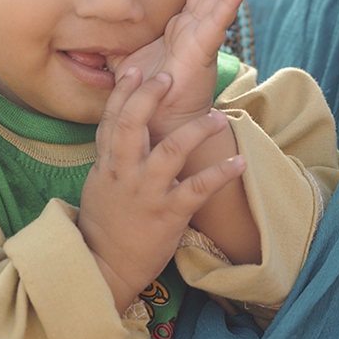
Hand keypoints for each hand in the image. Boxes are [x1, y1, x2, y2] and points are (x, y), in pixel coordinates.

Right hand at [78, 67, 245, 314]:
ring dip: (197, 130)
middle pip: (133, 124)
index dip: (123, 92)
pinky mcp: (169, 214)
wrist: (105, 268)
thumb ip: (113, 153)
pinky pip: (198, 188)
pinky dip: (221, 174)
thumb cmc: (104, 223)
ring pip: (171, 150)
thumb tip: (125, 122)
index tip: (135, 69)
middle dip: (150, 97)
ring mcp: (147, 192)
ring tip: (218, 117)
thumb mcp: (99, 182)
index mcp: (108, 163)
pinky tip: (240, 162)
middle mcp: (125, 172)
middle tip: (169, 77)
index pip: (112, 119)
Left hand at [120, 0, 248, 143]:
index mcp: (182, 26)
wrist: (157, 127)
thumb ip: (116, 39)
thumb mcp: (127, 58)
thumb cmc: (148, 94)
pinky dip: (229, 1)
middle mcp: (196, 28)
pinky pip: (216, 23)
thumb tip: (96, 24)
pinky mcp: (202, 53)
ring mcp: (202, 38)